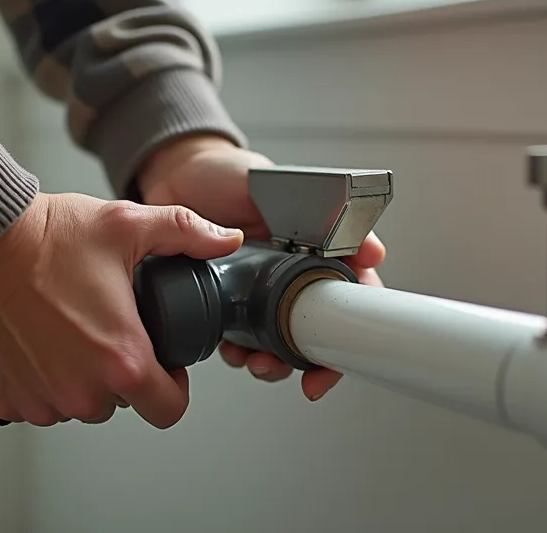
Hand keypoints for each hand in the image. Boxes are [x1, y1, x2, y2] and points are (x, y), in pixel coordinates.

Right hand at [0, 192, 243, 427]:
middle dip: (119, 373)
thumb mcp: (127, 225)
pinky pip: (34, 401)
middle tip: (106, 327)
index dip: (172, 386)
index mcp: (122, 360)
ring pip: (76, 404)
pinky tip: (36, 338)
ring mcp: (40, 399)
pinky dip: (38, 377)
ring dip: (78, 377)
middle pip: (119, 404)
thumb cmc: (45, 236)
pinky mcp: (4, 397)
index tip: (161, 360)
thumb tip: (224, 240)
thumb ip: (186, 233)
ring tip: (68, 328)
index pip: (168, 409)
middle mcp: (81, 391)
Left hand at [137, 135, 386, 401]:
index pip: (350, 292)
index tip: (345, 354)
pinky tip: (232, 349)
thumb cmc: (227, 173)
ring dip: (273, 361)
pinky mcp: (223, 302)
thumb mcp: (282, 185)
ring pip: (278, 342)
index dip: (355, 328)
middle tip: (300, 373)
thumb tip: (373, 251)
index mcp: (313, 248)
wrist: (173, 174)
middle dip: (310, 358)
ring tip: (259, 361)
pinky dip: (239, 351)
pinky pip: (238, 338)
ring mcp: (255, 291)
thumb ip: (327, 213)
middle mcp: (288, 273)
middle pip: (315, 329)